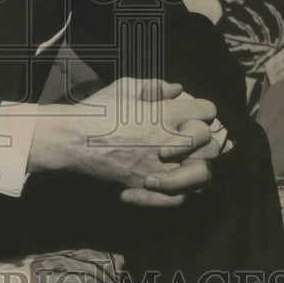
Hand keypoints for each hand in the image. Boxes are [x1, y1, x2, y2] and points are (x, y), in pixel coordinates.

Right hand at [28, 78, 219, 207]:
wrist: (72, 140)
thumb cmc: (97, 110)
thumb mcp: (124, 87)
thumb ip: (155, 86)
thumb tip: (177, 89)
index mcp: (165, 115)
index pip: (207, 111)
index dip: (203, 109)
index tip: (195, 110)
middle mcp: (169, 143)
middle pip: (211, 144)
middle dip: (207, 138)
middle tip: (193, 135)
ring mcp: (160, 168)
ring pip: (203, 174)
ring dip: (200, 165)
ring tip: (188, 160)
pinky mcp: (147, 187)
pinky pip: (179, 196)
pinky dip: (181, 190)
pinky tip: (172, 180)